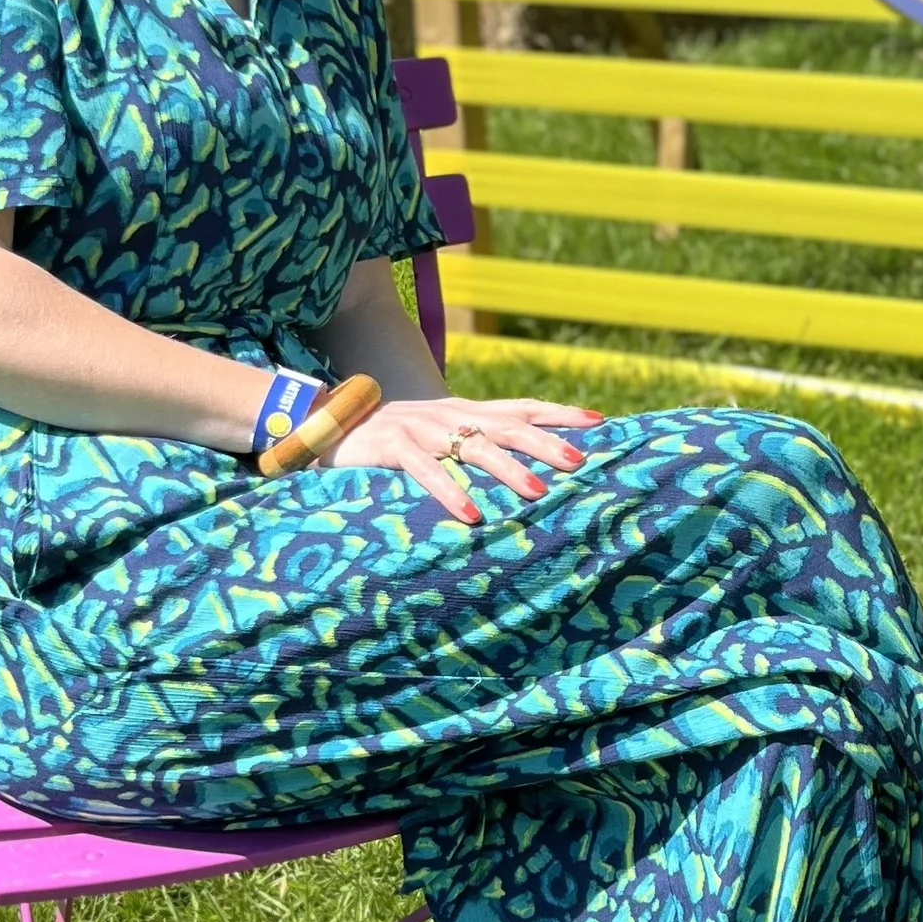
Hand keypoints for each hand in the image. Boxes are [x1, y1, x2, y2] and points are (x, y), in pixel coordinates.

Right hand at [320, 395, 600, 522]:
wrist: (324, 423)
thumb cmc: (390, 438)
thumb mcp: (438, 435)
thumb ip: (474, 442)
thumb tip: (524, 465)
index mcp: (463, 411)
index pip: (520, 408)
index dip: (558, 413)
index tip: (598, 422)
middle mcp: (447, 415)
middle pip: (506, 426)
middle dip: (545, 442)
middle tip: (580, 461)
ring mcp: (418, 429)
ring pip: (471, 447)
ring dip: (507, 469)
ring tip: (537, 491)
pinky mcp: (389, 448)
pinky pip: (423, 471)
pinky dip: (449, 492)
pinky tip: (471, 513)